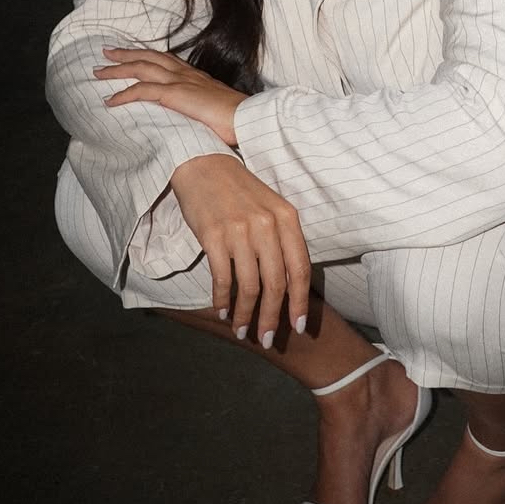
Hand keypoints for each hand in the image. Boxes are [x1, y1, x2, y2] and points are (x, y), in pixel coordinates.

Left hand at [95, 47, 245, 145]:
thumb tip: (195, 116)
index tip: (131, 53)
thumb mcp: (216, 107)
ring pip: (141, 69)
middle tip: (106, 52)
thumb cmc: (236, 118)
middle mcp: (185, 73)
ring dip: (117, 70)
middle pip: (149, 57)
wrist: (246, 118)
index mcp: (195, 75)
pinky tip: (110, 100)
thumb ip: (202, 107)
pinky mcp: (174, 95)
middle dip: (125, 54)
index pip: (165, 59)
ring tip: (99, 72)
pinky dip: (124, 94)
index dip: (146, 55)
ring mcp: (179, 82)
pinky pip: (142, 91)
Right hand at [169, 153, 310, 343]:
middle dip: (272, 317)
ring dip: (245, 314)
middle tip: (267, 339)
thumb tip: (290, 286)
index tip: (298, 327)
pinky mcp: (213, 235)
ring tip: (241, 330)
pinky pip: (222, 278)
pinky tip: (222, 311)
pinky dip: (223, 300)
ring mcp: (239, 230)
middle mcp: (267, 225)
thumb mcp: (271, 209)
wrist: (204, 165)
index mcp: (287, 218)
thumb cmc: (240, 191)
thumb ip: (282, 241)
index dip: (300, 303)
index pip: (300, 269)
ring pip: (248, 286)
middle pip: (276, 284)